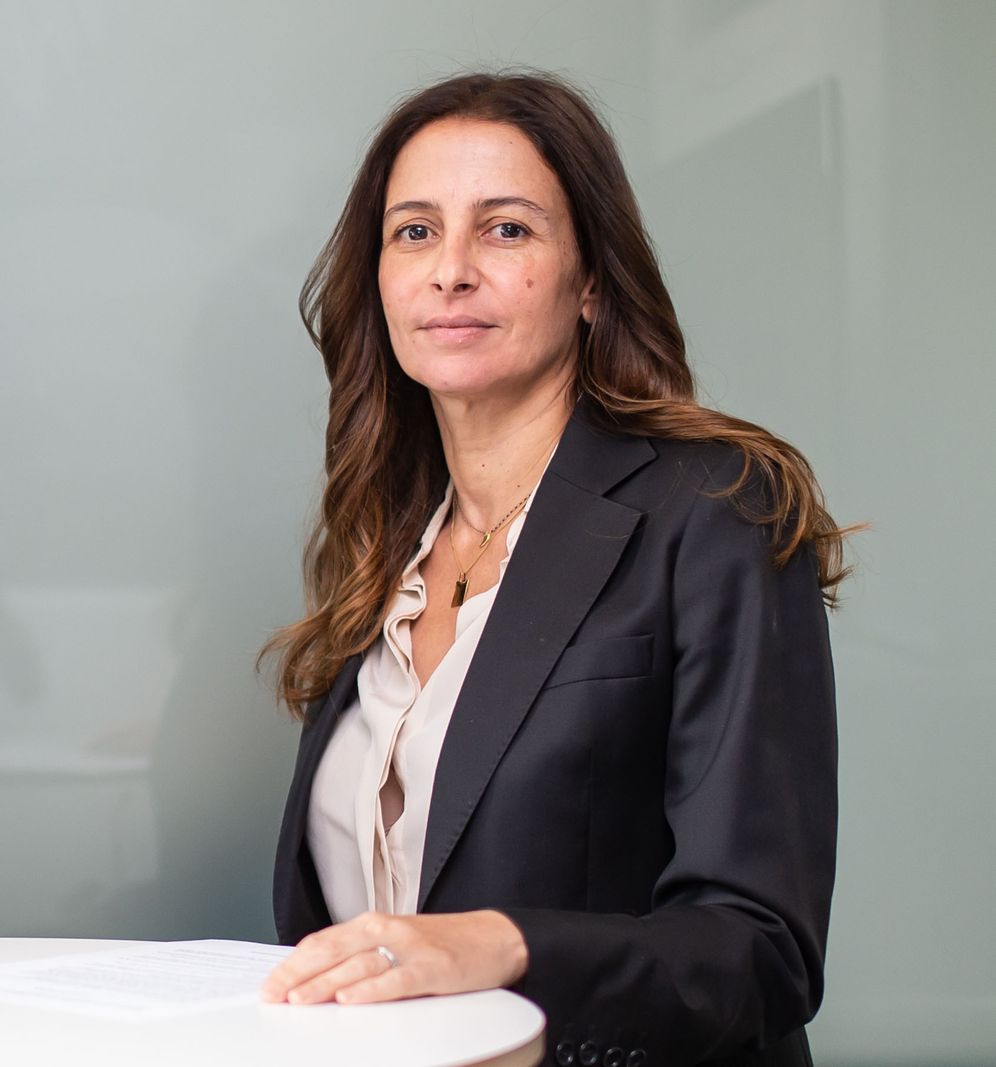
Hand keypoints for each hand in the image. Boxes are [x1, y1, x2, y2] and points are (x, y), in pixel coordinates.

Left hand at [259, 910, 527, 1004]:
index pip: (323, 942)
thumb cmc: (442, 944)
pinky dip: (372, 989)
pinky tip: (352, 1000)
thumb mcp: (396, 944)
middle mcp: (387, 930)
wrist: (493, 937)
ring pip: (359, 965)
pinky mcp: (432, 967)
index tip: (269, 985)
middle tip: (273, 996)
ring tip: (299, 1000)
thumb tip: (317, 980)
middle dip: (299, 975)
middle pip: (334, 952)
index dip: (293, 964)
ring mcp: (410, 948)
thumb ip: (361, 956)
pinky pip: (397, 979)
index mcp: (374, 924)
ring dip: (326, 983)